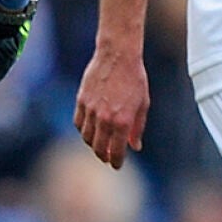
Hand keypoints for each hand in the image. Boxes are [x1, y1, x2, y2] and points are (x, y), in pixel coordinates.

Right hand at [75, 46, 149, 168]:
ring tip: (99, 144)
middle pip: (98, 147)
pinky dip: (83, 130)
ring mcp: (90, 110)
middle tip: (107, 158)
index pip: (115, 151)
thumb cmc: (135, 79)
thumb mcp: (142, 105)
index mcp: (122, 121)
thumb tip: (135, 147)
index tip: (117, 165)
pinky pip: (78, 123)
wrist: (117, 56)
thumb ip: (137, 128)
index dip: (116, 161)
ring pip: (86, 137)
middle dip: (103, 156)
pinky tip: (90, 130)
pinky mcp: (81, 101)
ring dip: (93, 144)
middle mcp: (104, 118)